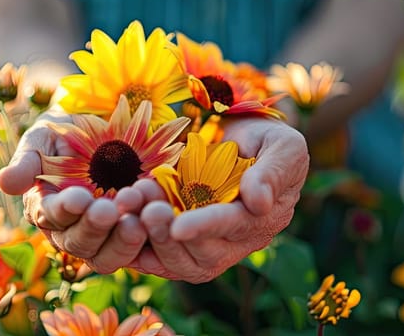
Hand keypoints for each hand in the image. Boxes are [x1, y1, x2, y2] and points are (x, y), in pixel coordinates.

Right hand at [0, 111, 147, 273]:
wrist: (106, 133)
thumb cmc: (67, 134)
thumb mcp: (44, 138)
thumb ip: (27, 160)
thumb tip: (6, 183)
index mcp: (45, 209)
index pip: (51, 217)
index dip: (64, 210)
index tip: (79, 197)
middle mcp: (71, 232)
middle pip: (79, 243)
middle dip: (94, 227)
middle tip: (110, 209)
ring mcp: (103, 238)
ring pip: (106, 256)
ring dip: (121, 240)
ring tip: (136, 218)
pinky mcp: (132, 236)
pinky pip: (139, 248)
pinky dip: (148, 235)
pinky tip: (156, 215)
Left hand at [114, 117, 308, 282]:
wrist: (240, 142)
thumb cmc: (266, 140)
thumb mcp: (282, 146)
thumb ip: (273, 171)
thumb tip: (259, 202)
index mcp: (263, 219)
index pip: (233, 228)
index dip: (205, 227)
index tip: (178, 226)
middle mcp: (236, 243)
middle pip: (202, 257)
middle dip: (169, 235)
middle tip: (145, 209)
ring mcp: (207, 246)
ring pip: (178, 263)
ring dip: (149, 238)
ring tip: (130, 204)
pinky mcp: (181, 242)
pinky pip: (158, 258)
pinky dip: (137, 246)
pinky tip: (121, 222)